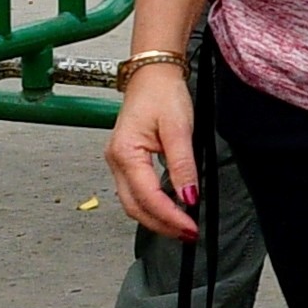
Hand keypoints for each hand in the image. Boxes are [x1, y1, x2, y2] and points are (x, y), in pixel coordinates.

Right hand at [106, 61, 201, 236]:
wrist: (152, 74)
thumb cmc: (162, 94)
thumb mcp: (179, 128)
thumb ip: (183, 166)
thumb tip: (188, 198)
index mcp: (125, 153)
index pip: (148, 196)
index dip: (170, 216)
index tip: (191, 227)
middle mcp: (116, 161)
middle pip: (135, 207)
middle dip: (161, 225)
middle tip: (188, 234)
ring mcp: (118, 162)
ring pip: (133, 203)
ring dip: (156, 218)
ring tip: (182, 226)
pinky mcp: (126, 161)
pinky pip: (135, 192)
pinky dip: (152, 206)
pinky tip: (169, 209)